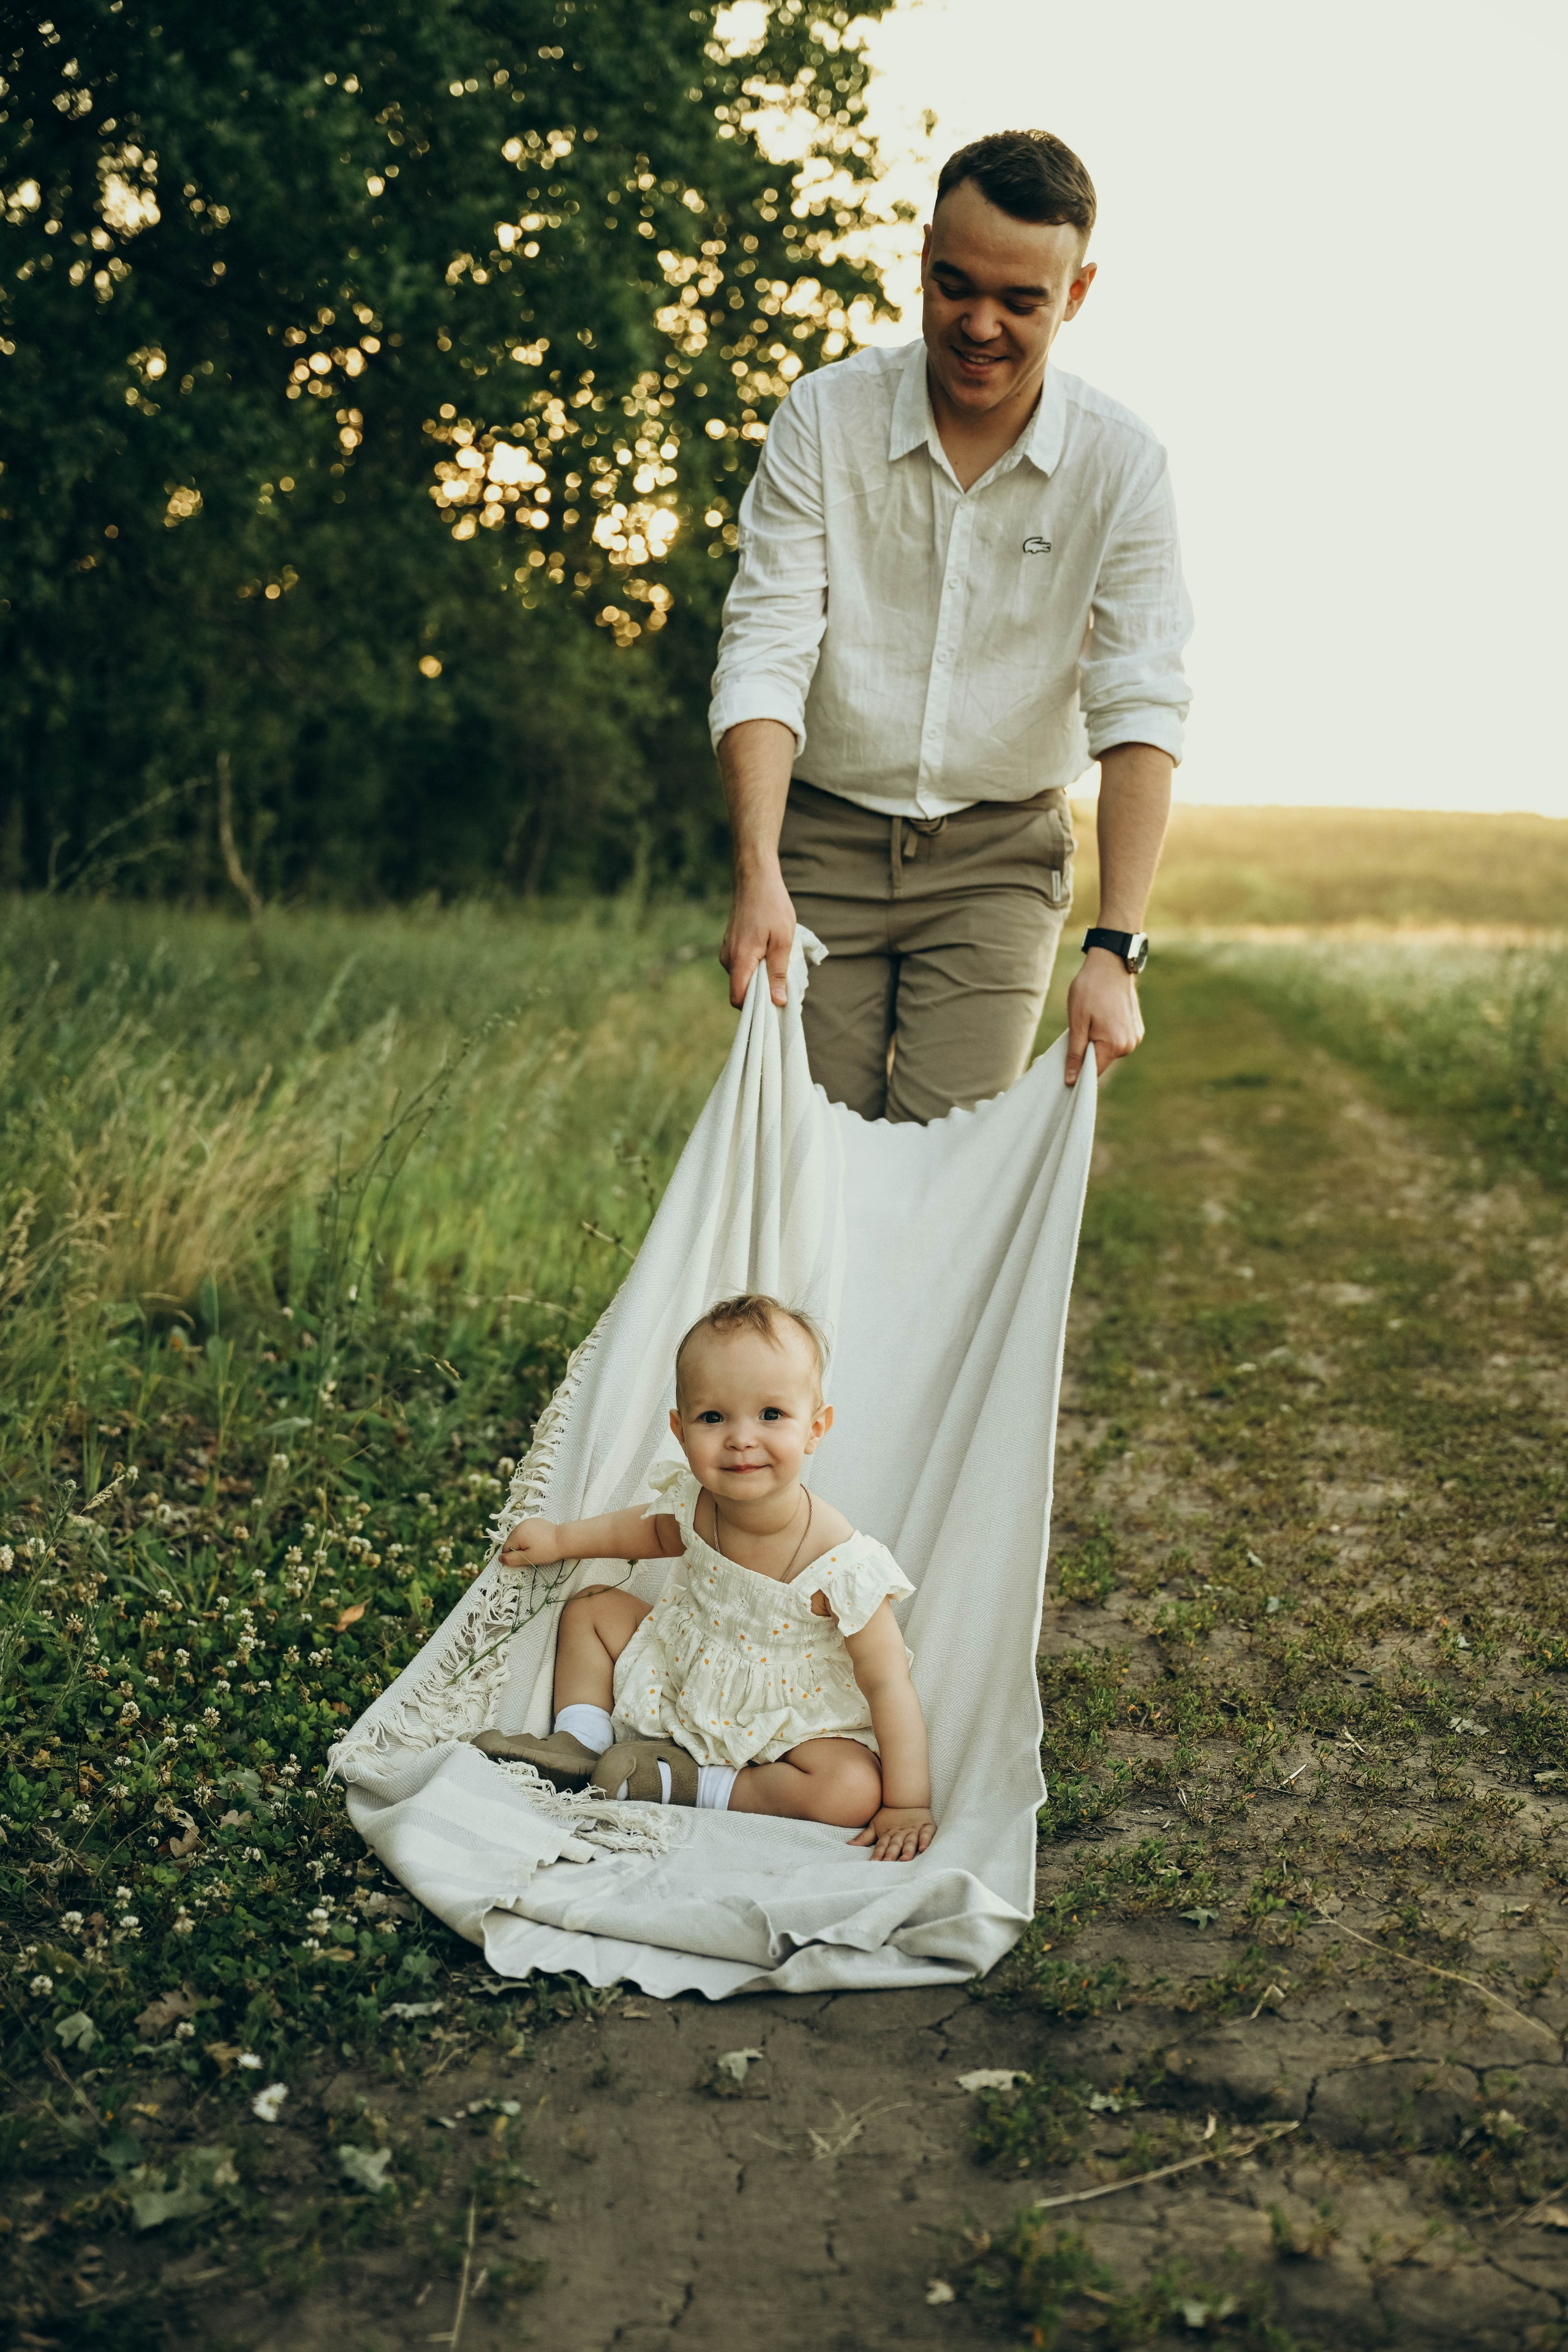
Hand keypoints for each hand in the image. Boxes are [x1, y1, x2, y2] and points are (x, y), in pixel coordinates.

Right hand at [498, 1519, 560, 1568]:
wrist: (564, 1539)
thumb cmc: (547, 1550)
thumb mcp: (528, 1558)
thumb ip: (512, 1559)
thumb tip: (499, 1558)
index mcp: (517, 1534)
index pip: (506, 1548)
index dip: (513, 1557)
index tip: (525, 1559)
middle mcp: (520, 1525)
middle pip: (511, 1542)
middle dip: (519, 1549)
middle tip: (533, 1554)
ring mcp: (527, 1521)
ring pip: (518, 1537)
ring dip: (524, 1543)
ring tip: (536, 1547)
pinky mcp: (535, 1521)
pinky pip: (526, 1531)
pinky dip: (529, 1537)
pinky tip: (539, 1541)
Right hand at [719, 863, 795, 1010]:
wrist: (755, 879)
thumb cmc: (772, 906)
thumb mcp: (783, 941)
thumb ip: (778, 973)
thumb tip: (777, 1002)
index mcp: (740, 960)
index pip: (738, 999)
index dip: (756, 1008)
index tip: (775, 1005)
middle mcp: (728, 958)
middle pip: (741, 990)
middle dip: (761, 993)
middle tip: (784, 983)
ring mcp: (727, 951)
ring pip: (743, 977)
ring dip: (760, 978)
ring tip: (779, 962)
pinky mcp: (731, 944)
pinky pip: (742, 965)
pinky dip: (756, 966)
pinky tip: (770, 953)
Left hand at [850, 1805, 936, 1861]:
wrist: (908, 1798)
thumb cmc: (890, 1816)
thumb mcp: (876, 1825)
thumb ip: (865, 1837)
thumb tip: (849, 1844)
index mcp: (888, 1833)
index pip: (882, 1844)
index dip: (878, 1853)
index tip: (874, 1862)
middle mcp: (900, 1833)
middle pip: (895, 1844)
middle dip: (892, 1853)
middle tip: (888, 1862)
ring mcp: (913, 1830)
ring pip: (910, 1841)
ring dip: (908, 1850)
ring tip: (905, 1858)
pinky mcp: (926, 1827)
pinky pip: (926, 1834)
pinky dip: (925, 1840)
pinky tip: (923, 1848)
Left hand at [1064, 947, 1144, 1086]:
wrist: (1111, 964)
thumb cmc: (1090, 990)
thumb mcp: (1077, 1022)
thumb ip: (1075, 1053)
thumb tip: (1071, 1080)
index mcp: (1114, 1045)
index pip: (1093, 1072)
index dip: (1078, 1069)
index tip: (1067, 1058)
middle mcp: (1129, 1045)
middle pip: (1101, 1061)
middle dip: (1087, 1052)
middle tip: (1078, 1029)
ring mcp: (1135, 1037)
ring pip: (1109, 1050)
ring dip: (1097, 1042)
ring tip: (1092, 1019)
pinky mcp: (1136, 1028)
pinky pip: (1117, 1040)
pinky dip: (1107, 1034)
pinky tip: (1102, 1017)